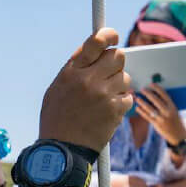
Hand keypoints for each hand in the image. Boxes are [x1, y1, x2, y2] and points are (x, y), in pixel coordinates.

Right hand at [39, 28, 131, 151]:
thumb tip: (94, 50)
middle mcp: (89, 79)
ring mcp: (104, 95)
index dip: (109, 35)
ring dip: (118, 86)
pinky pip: (128, 97)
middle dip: (115, 64)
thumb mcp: (57, 88)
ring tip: (103, 99)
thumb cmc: (57, 119)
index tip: (114, 36)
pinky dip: (121, 103)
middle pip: (118, 56)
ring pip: (125, 77)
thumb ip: (75, 68)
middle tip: (107, 75)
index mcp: (72, 71)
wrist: (62, 150)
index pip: (96, 41)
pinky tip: (107, 112)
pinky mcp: (115, 110)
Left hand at [133, 83, 185, 145]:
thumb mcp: (174, 110)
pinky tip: (137, 108)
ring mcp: (162, 118)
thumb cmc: (174, 120)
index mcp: (172, 106)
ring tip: (137, 98)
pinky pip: (147, 117)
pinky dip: (141, 112)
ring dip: (142, 102)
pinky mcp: (157, 124)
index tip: (152, 84)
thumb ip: (166, 104)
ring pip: (150, 109)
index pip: (164, 95)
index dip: (158, 89)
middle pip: (156, 100)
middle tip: (142, 89)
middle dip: (148, 94)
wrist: (178, 134)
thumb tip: (154, 96)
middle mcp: (167, 111)